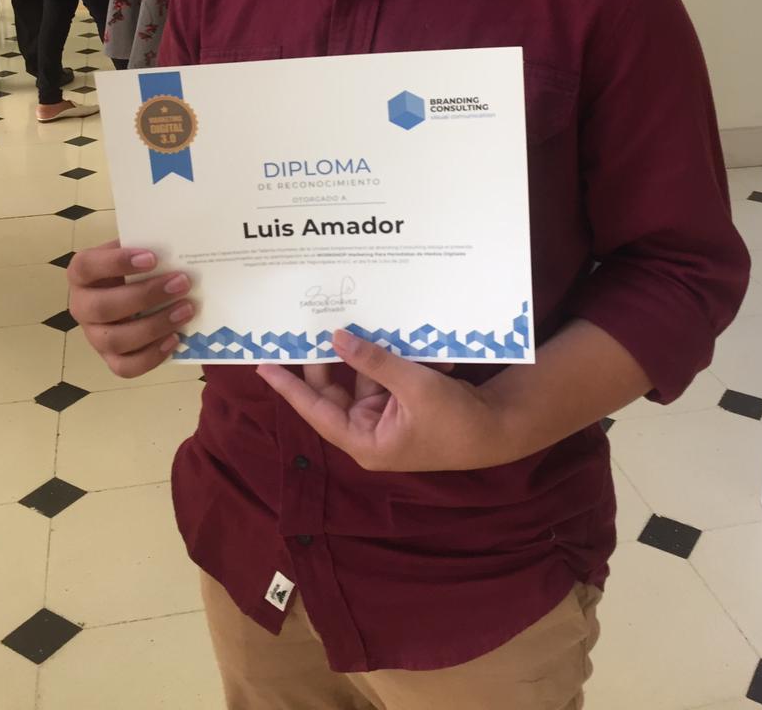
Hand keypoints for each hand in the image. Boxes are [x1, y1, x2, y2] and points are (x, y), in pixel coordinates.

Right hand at [67, 240, 193, 377]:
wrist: (134, 292)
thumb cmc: (134, 267)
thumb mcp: (135, 250)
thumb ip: (147, 245)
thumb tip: (177, 246)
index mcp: (81, 274)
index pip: (86, 267)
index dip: (117, 262)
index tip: (152, 257)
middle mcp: (81, 306)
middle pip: (103, 308)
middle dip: (145, 296)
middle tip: (181, 283)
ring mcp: (94, 336)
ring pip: (116, 340)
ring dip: (154, 326)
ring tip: (186, 310)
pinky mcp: (110, 358)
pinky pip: (125, 367)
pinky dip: (152, 356)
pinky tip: (175, 338)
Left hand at [257, 331, 507, 471]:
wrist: (498, 429)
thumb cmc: (455, 420)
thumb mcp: (413, 386)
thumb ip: (373, 361)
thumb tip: (336, 338)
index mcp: (363, 440)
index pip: (315, 410)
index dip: (289, 386)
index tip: (263, 365)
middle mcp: (368, 430)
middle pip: (334, 391)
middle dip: (327, 358)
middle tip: (308, 325)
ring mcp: (384, 417)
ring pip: (361, 377)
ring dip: (364, 353)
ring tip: (353, 320)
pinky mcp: (401, 404)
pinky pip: (383, 375)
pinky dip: (388, 358)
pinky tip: (393, 336)